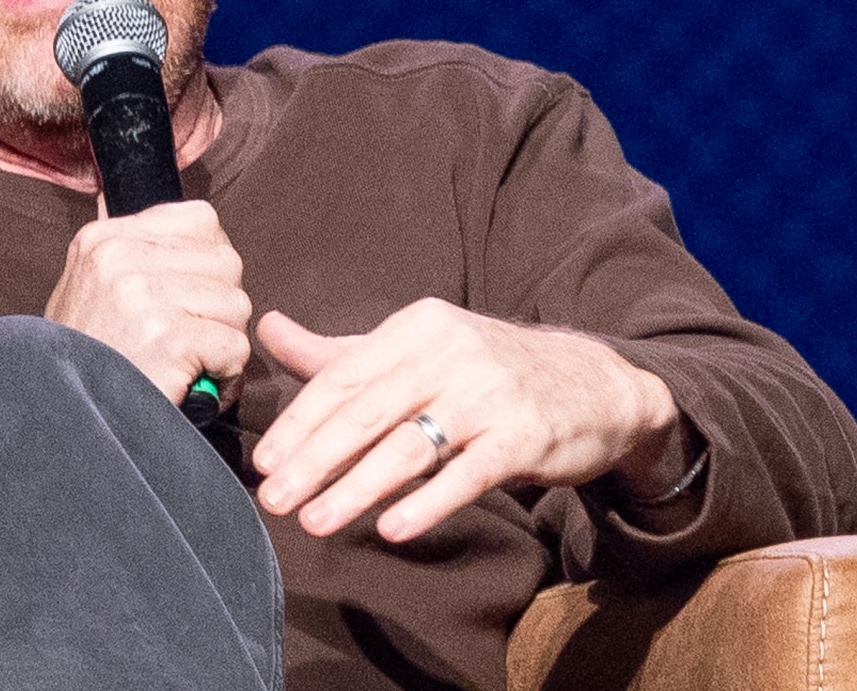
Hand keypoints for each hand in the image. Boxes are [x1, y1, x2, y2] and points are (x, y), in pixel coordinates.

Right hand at [44, 200, 251, 406]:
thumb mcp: (92, 288)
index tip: (192, 298)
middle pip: (226, 262)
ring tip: (189, 363)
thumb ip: (139, 257)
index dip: (209, 265)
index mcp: (105, 239)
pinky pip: (235, 346)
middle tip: (191, 339)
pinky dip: (226, 375)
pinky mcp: (169, 338)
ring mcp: (144, 295)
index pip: (201, 221)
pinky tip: (193, 383)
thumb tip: (195, 233)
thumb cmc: (84, 360)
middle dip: (220, 306)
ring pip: (236, 304)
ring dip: (224, 342)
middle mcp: (122, 256)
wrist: (59, 417)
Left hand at [250, 300, 679, 541]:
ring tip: (315, 522)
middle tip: (273, 500)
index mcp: (415, 328)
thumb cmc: (482, 372)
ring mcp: (490, 394)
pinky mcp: (525, 437)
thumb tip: (266, 328)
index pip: (343, 378)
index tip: (265, 463)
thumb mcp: (414, 350)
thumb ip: (340, 352)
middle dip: (315, 461)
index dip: (300, 423)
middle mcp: (450, 352)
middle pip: (367, 413)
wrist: (592, 383)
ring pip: (409, 447)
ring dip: (356, 489)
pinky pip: (467, 474)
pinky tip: (391, 529)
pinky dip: (428, 502)